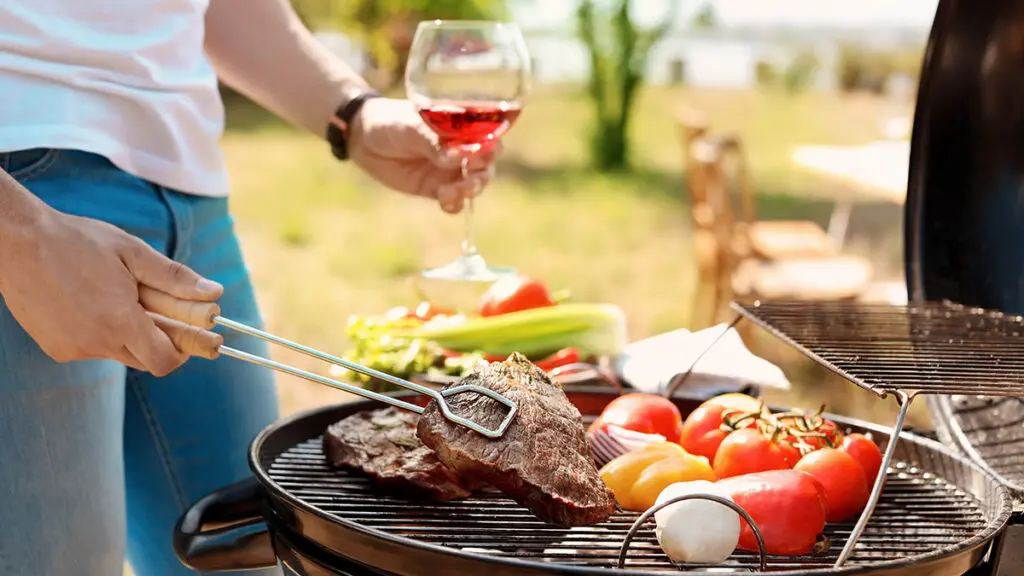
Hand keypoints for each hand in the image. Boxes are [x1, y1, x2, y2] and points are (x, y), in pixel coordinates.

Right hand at [0, 209, 223, 375]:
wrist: (17, 242)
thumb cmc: (78, 242)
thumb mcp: (134, 253)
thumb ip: (176, 279)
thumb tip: (215, 293)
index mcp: (120, 323)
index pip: (166, 361)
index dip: (184, 350)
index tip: (194, 334)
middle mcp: (96, 343)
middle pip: (145, 359)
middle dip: (160, 340)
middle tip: (160, 310)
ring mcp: (72, 349)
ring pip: (118, 353)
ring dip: (129, 334)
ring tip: (117, 296)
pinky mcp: (55, 347)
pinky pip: (91, 348)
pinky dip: (101, 332)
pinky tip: (91, 302)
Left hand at [348, 97, 498, 213]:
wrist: (363, 140)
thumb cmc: (391, 123)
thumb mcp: (411, 128)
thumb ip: (433, 142)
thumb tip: (455, 157)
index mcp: (462, 127)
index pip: (488, 135)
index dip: (491, 145)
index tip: (483, 152)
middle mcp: (462, 149)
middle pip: (486, 164)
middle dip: (483, 174)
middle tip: (470, 179)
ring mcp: (450, 170)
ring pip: (474, 185)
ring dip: (470, 190)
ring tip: (453, 191)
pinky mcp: (437, 189)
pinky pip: (455, 201)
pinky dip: (454, 203)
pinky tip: (444, 199)